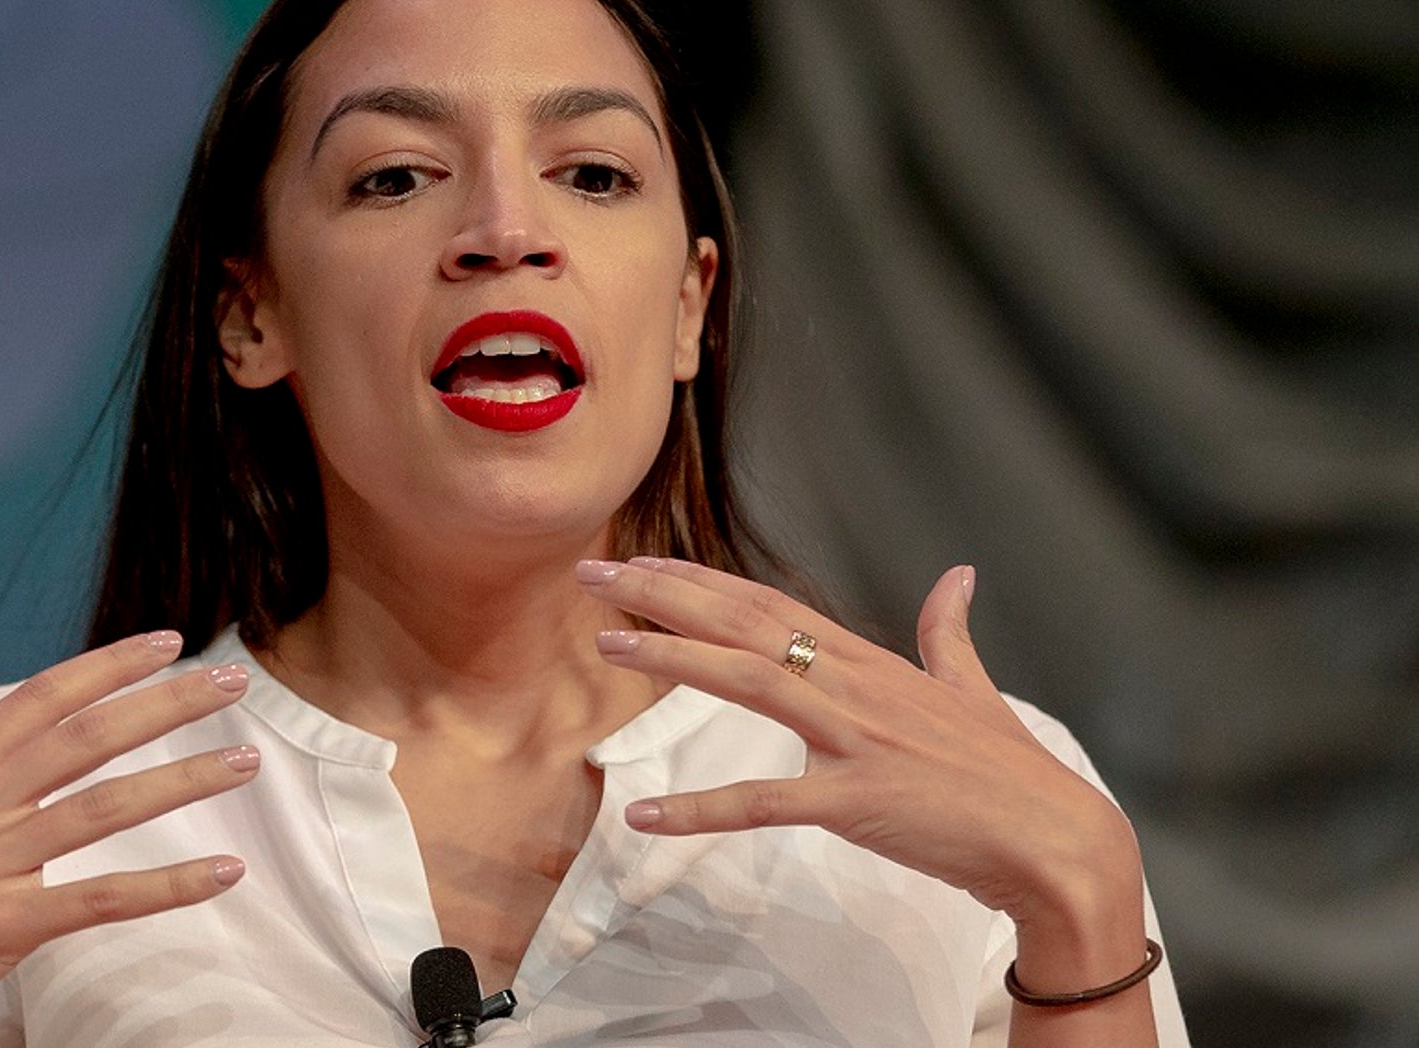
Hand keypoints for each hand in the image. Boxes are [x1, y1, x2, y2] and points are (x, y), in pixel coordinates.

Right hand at [0, 633, 259, 1047]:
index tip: (168, 642)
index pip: (42, 698)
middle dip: (165, 702)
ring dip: (184, 780)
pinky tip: (224, 870)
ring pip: (105, 808)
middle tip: (232, 679)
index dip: (108, 666)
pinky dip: (169, 885)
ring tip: (246, 761)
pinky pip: (102, 898)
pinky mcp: (3, 927)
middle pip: (86, 738)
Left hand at [575, 559, 1145, 960]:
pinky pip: (765, 803)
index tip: (644, 563)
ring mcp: (855, 740)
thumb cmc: (1011, 774)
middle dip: (663, 596)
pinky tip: (644, 816)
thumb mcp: (973, 691)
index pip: (769, 605)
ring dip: (674, 659)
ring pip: (749, 683)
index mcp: (872, 662)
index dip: (702, 581)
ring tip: (608, 645)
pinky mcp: (857, 802)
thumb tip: (960, 577)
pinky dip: (702, 810)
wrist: (1057, 842)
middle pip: (745, 624)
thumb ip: (952, 634)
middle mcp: (856, 686)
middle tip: (594, 576)